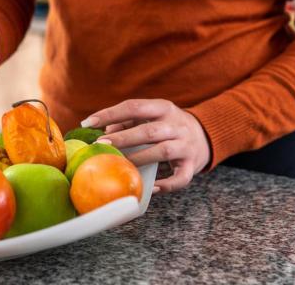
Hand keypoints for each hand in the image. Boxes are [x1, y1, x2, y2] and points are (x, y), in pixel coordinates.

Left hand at [82, 99, 209, 193]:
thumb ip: (127, 121)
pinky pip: (181, 177)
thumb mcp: (151, 116)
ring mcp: (187, 145)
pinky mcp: (193, 165)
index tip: (88, 123)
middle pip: (148, 130)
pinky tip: (151, 188)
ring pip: (163, 152)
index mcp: (163, 108)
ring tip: (121, 164)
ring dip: (140, 158)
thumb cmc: (167, 125)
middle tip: (101, 144)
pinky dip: (166, 184)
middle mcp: (177, 124)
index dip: (110, 114)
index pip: (134, 107)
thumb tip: (104, 131)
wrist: (206, 135)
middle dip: (123, 138)